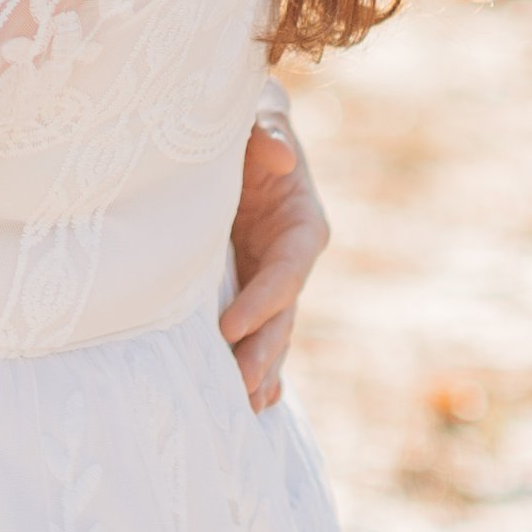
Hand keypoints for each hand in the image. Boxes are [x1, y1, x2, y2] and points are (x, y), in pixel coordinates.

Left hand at [222, 109, 329, 414]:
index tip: (228, 328)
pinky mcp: (250, 290)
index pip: (286, 273)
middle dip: (262, 353)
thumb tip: (278, 151)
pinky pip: (257, 332)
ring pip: (270, 334)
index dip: (262, 302)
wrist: (241, 144)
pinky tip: (255, 402)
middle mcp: (293, 263)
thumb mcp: (259, 125)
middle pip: (281, 316)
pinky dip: (259, 365)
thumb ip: (267, 135)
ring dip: (259, 369)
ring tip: (242, 406)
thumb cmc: (248, 132)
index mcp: (303, 228)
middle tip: (238, 387)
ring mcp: (272, 281)